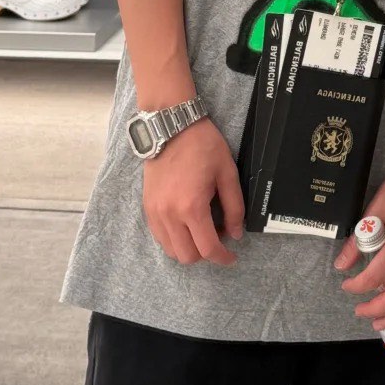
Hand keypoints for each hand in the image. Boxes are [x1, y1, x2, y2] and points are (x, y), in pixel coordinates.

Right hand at [142, 118, 244, 266]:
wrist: (172, 127)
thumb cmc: (202, 146)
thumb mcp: (227, 172)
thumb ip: (234, 207)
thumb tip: (236, 233)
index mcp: (192, 207)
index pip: (208, 248)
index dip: (223, 258)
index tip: (232, 257)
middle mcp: (169, 215)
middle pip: (187, 257)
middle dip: (206, 254)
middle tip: (218, 236)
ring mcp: (155, 213)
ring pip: (172, 251)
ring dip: (189, 248)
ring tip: (202, 229)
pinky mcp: (147, 208)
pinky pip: (160, 237)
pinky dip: (175, 239)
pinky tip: (186, 223)